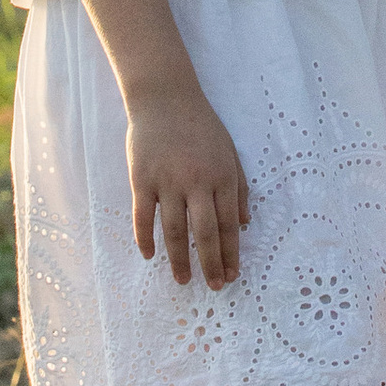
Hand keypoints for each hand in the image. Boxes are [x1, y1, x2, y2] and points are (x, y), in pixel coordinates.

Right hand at [125, 80, 250, 286]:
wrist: (165, 98)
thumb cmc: (201, 126)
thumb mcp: (230, 152)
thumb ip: (239, 187)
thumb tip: (244, 224)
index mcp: (222, 176)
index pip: (228, 224)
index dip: (230, 253)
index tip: (232, 274)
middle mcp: (196, 182)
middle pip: (204, 233)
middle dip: (211, 264)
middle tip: (214, 287)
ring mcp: (167, 182)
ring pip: (173, 231)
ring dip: (179, 259)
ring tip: (183, 280)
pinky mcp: (142, 180)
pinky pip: (143, 217)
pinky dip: (145, 239)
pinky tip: (149, 256)